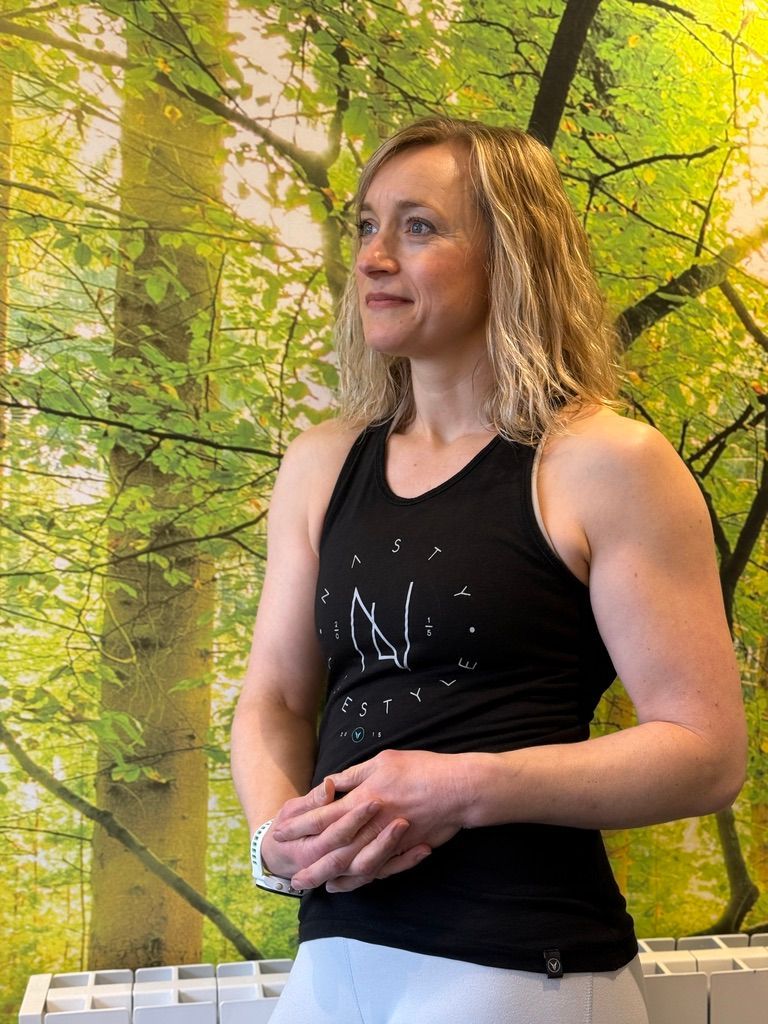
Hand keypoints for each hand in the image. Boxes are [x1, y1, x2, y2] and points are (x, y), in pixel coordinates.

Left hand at [279, 749, 469, 891]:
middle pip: (333, 848)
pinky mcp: (402, 851)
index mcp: (363, 799)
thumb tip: (330, 785)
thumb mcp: (382, 761)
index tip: (280, 831)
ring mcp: (388, 841)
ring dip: (330, 876)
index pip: (323, 815)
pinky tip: (346, 883)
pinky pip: (375, 871)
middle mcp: (372, 824)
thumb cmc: (420, 769)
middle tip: (290, 874)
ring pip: (352, 865)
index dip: (300, 825)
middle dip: (310, 861)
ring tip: (314, 885)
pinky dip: (358, 880)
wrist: (458, 788)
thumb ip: (353, 776)